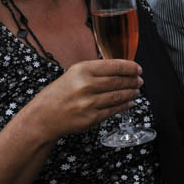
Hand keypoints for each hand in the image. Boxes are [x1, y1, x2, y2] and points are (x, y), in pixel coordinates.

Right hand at [26, 59, 141, 140]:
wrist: (44, 116)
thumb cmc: (60, 93)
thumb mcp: (74, 74)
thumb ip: (96, 70)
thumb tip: (121, 69)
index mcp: (83, 70)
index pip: (114, 66)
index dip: (130, 67)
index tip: (138, 68)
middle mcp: (86, 85)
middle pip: (119, 81)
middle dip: (133, 80)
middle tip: (139, 80)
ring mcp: (89, 102)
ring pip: (118, 96)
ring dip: (131, 93)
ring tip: (136, 91)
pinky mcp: (91, 118)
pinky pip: (113, 110)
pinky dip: (124, 105)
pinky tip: (129, 102)